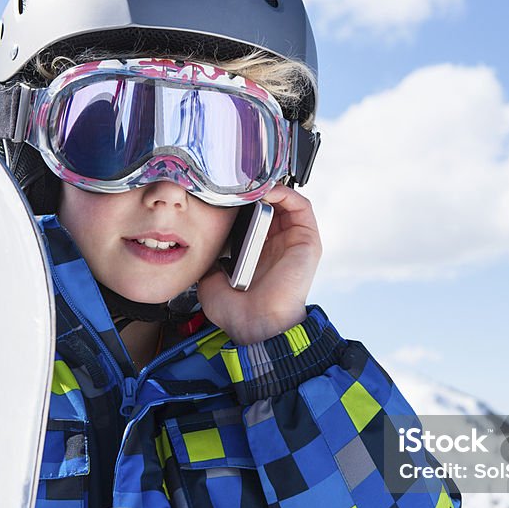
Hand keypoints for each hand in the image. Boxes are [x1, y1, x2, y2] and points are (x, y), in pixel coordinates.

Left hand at [198, 185, 321, 344]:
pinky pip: (301, 206)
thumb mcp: (211, 280)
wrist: (257, 325)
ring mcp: (293, 242)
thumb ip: (209, 260)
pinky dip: (285, 193)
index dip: (240, 201)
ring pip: (286, 202)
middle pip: (269, 205)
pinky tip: (266, 191)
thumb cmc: (238, 312)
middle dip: (253, 190)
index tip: (223, 191)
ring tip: (251, 182)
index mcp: (256, 253)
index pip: (251, 216)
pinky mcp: (307, 241)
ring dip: (269, 188)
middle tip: (237, 181)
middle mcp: (277, 245)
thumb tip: (201, 246)